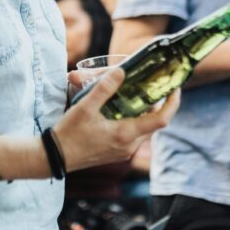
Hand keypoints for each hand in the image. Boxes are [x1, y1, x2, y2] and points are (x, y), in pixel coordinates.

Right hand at [54, 68, 179, 172]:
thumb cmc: (69, 133)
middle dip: (158, 104)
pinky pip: (134, 134)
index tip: (175, 88)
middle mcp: (130, 146)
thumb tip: (122, 70)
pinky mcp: (117, 152)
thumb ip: (105, 88)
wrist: (54, 158)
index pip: (162, 120)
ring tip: (137, 93)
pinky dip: (135, 120)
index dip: (173, 103)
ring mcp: (124, 151)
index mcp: (126, 134)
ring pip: (144, 129)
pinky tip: (123, 108)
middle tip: (153, 85)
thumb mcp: (85, 107)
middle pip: (155, 123)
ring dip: (145, 112)